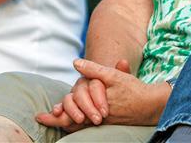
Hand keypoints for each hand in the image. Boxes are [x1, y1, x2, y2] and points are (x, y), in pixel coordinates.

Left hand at [35, 58, 168, 129]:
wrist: (150, 105)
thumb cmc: (132, 88)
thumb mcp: (113, 75)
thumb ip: (94, 70)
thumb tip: (75, 62)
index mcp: (94, 103)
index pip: (70, 111)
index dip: (56, 114)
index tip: (40, 115)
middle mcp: (95, 115)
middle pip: (71, 122)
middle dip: (55, 121)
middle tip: (40, 119)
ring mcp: (101, 122)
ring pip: (78, 126)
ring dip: (64, 123)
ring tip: (51, 120)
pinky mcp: (106, 124)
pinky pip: (86, 129)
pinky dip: (75, 126)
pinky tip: (69, 123)